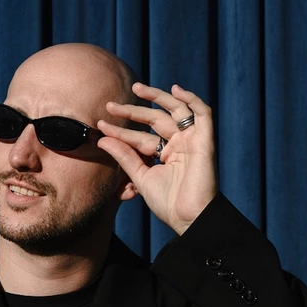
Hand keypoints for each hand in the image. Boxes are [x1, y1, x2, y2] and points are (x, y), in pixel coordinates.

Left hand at [96, 82, 217, 236]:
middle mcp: (179, 144)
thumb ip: (124, 157)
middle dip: (133, 111)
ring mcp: (192, 140)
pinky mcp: (205, 140)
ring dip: (159, 97)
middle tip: (111, 105)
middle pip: (156, 119)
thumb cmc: (168, 203)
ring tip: (137, 88)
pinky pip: (203, 113)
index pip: (140, 136)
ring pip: (176, 110)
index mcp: (165, 153)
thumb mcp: (141, 177)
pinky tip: (175, 89)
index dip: (121, 130)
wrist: (189, 218)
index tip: (101, 125)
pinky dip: (192, 99)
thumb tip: (102, 140)